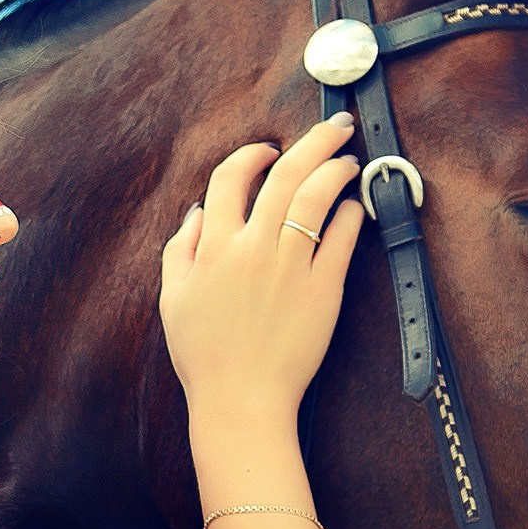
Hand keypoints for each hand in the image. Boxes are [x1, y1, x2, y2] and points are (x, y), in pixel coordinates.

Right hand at [159, 118, 363, 424]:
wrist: (241, 401)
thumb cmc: (203, 356)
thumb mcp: (172, 299)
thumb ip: (181, 249)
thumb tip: (199, 211)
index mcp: (214, 247)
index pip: (231, 177)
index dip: (251, 154)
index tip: (268, 148)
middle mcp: (253, 250)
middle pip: (285, 175)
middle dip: (312, 141)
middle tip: (333, 126)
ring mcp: (290, 268)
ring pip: (316, 198)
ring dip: (335, 169)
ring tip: (348, 158)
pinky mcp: (322, 291)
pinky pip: (340, 240)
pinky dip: (349, 215)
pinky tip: (354, 205)